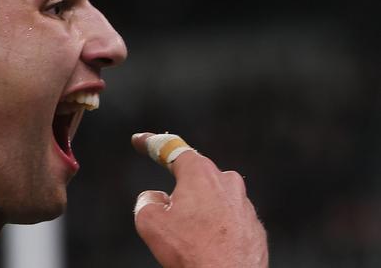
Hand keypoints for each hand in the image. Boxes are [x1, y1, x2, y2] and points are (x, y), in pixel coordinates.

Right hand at [132, 132, 267, 267]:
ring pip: (213, 201)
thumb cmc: (191, 252)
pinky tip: (207, 247)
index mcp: (200, 174)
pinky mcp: (254, 229)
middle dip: (179, 190)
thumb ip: (147, 200)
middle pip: (195, 177)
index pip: (172, 149)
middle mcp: (227, 183)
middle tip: (167, 213)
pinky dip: (216, 229)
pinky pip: (228, 221)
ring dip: (199, 213)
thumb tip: (155, 198)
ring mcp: (244, 206)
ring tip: (190, 240)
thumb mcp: (149, 222)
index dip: (151, 143)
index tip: (140, 141)